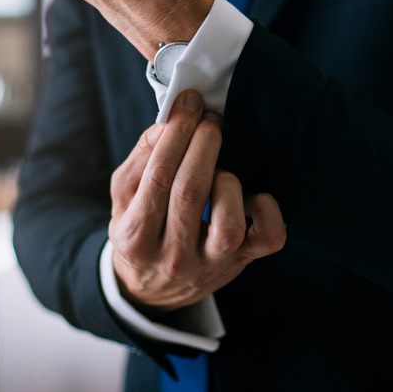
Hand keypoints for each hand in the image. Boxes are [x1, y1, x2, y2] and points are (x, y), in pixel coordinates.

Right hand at [108, 89, 286, 312]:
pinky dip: (267, 209)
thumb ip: (141, 158)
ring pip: (228, 223)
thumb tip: (168, 123)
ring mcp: (211, 264)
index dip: (176, 133)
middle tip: (210, 119)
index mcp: (135, 236)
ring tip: (221, 170)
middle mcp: (172, 256)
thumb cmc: (140, 229)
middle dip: (203, 144)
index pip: (158, 176)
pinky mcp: (241, 264)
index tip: (188, 102)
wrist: (153, 289)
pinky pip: (268, 238)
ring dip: (227, 183)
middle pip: (191, 192)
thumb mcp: (124, 197)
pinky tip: (252, 196)